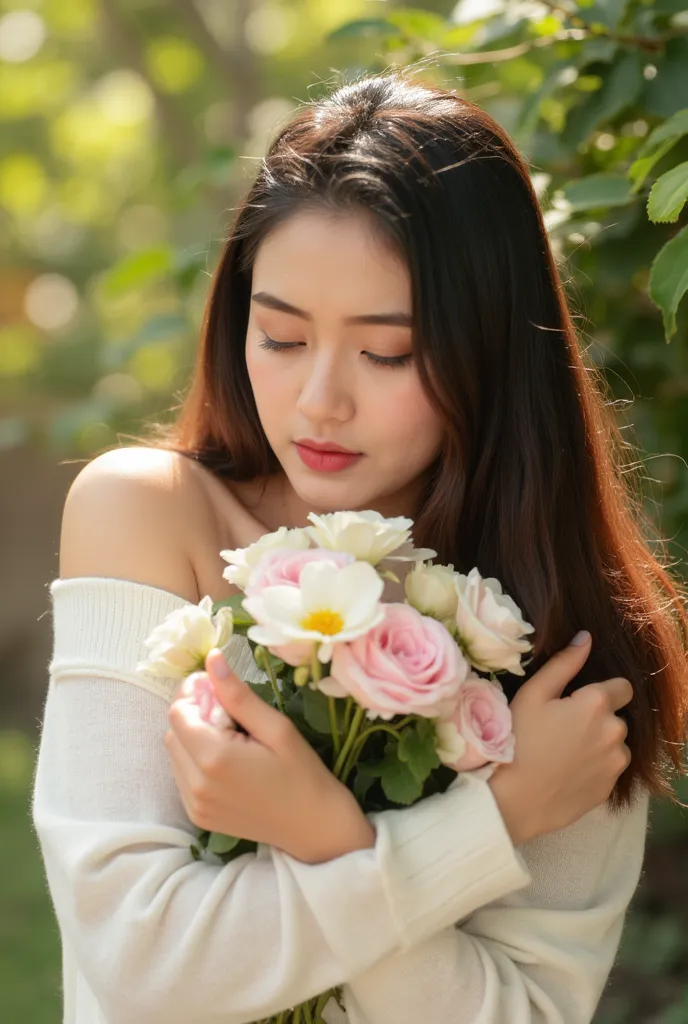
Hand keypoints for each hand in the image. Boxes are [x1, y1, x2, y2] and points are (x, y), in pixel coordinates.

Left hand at [165, 648, 375, 863]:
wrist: (315, 828)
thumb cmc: (303, 774)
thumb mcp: (277, 728)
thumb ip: (238, 695)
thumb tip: (212, 659)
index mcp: (214, 759)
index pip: (178, 712)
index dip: (195, 693)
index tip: (219, 687)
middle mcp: (195, 784)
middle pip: (172, 731)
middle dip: (194, 713)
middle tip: (229, 711)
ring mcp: (194, 804)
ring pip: (174, 754)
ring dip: (193, 737)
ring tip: (230, 736)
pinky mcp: (198, 816)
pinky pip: (182, 776)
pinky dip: (195, 760)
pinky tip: (226, 760)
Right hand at [488, 632, 632, 844]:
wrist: (513, 799)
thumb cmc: (517, 739)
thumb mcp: (533, 693)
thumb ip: (564, 663)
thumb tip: (586, 638)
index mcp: (597, 704)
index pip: (622, 687)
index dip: (601, 691)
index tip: (577, 700)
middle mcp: (615, 732)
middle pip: (615, 718)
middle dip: (597, 719)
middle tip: (562, 728)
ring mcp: (615, 764)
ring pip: (614, 745)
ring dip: (599, 744)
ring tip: (564, 752)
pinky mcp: (609, 789)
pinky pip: (607, 770)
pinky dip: (594, 768)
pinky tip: (566, 772)